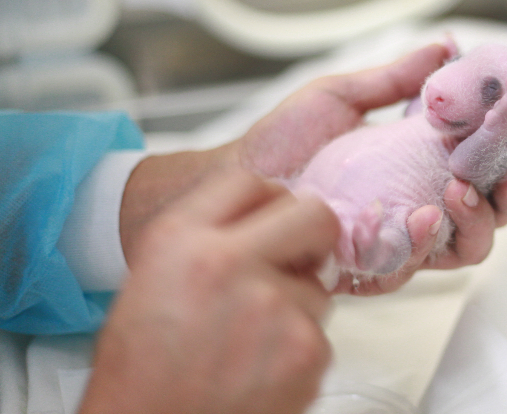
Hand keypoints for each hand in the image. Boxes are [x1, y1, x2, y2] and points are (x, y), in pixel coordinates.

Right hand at [81, 168, 338, 413]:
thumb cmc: (141, 368)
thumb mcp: (152, 277)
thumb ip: (209, 236)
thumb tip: (272, 217)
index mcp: (182, 239)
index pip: (251, 182)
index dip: (269, 202)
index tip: (273, 221)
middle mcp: (229, 262)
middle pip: (314, 215)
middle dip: (313, 237)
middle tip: (300, 260)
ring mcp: (274, 306)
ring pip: (319, 287)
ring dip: (297, 308)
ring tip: (252, 341)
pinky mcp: (306, 350)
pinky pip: (322, 336)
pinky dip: (300, 353)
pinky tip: (261, 369)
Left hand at [118, 43, 506, 294]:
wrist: (237, 179)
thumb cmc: (285, 141)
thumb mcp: (343, 96)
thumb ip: (396, 78)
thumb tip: (446, 45)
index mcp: (421, 164)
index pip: (483, 161)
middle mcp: (421, 204)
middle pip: (492, 212)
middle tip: (506, 170)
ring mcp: (401, 238)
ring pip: (468, 247)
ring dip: (479, 219)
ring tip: (460, 190)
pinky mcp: (374, 266)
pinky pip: (416, 266)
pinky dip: (428, 245)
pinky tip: (423, 219)